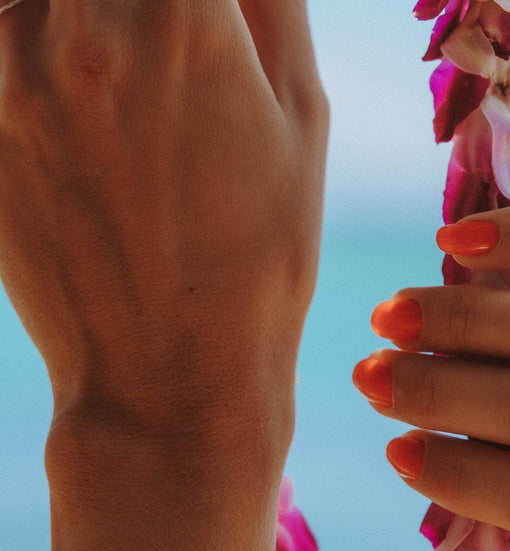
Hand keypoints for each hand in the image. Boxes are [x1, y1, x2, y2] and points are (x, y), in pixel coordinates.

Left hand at [0, 0, 326, 466]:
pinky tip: (82, 110)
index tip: (196, 22)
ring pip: (43, 3)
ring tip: (123, 99)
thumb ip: (270, 0)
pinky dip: (36, 50)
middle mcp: (83, 29)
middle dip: (139, 10)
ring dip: (82, 25)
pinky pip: (4, 40)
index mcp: (185, 18)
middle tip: (164, 56)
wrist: (169, 377)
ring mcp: (10, 72)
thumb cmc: (257, 261)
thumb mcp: (303, 121)